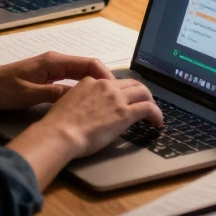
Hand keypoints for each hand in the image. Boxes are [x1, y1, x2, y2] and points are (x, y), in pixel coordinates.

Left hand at [0, 52, 117, 111]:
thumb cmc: (1, 90)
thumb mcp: (29, 95)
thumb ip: (55, 94)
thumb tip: (81, 97)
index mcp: (54, 61)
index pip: (89, 64)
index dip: (105, 76)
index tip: (117, 90)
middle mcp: (56, 61)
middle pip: (88, 67)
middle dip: (105, 80)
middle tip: (118, 97)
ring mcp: (51, 67)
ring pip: (81, 73)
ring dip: (95, 84)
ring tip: (108, 99)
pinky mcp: (47, 75)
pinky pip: (71, 78)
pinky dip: (83, 86)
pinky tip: (88, 99)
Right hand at [35, 74, 162, 158]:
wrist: (60, 134)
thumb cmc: (58, 125)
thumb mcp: (67, 103)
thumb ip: (81, 100)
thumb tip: (89, 108)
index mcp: (90, 82)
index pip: (112, 82)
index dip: (121, 90)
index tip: (124, 98)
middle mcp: (105, 86)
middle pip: (132, 83)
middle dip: (140, 92)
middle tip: (144, 102)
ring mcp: (116, 98)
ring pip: (143, 92)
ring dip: (150, 101)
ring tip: (153, 113)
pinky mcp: (125, 113)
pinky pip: (148, 108)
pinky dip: (156, 114)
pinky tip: (157, 122)